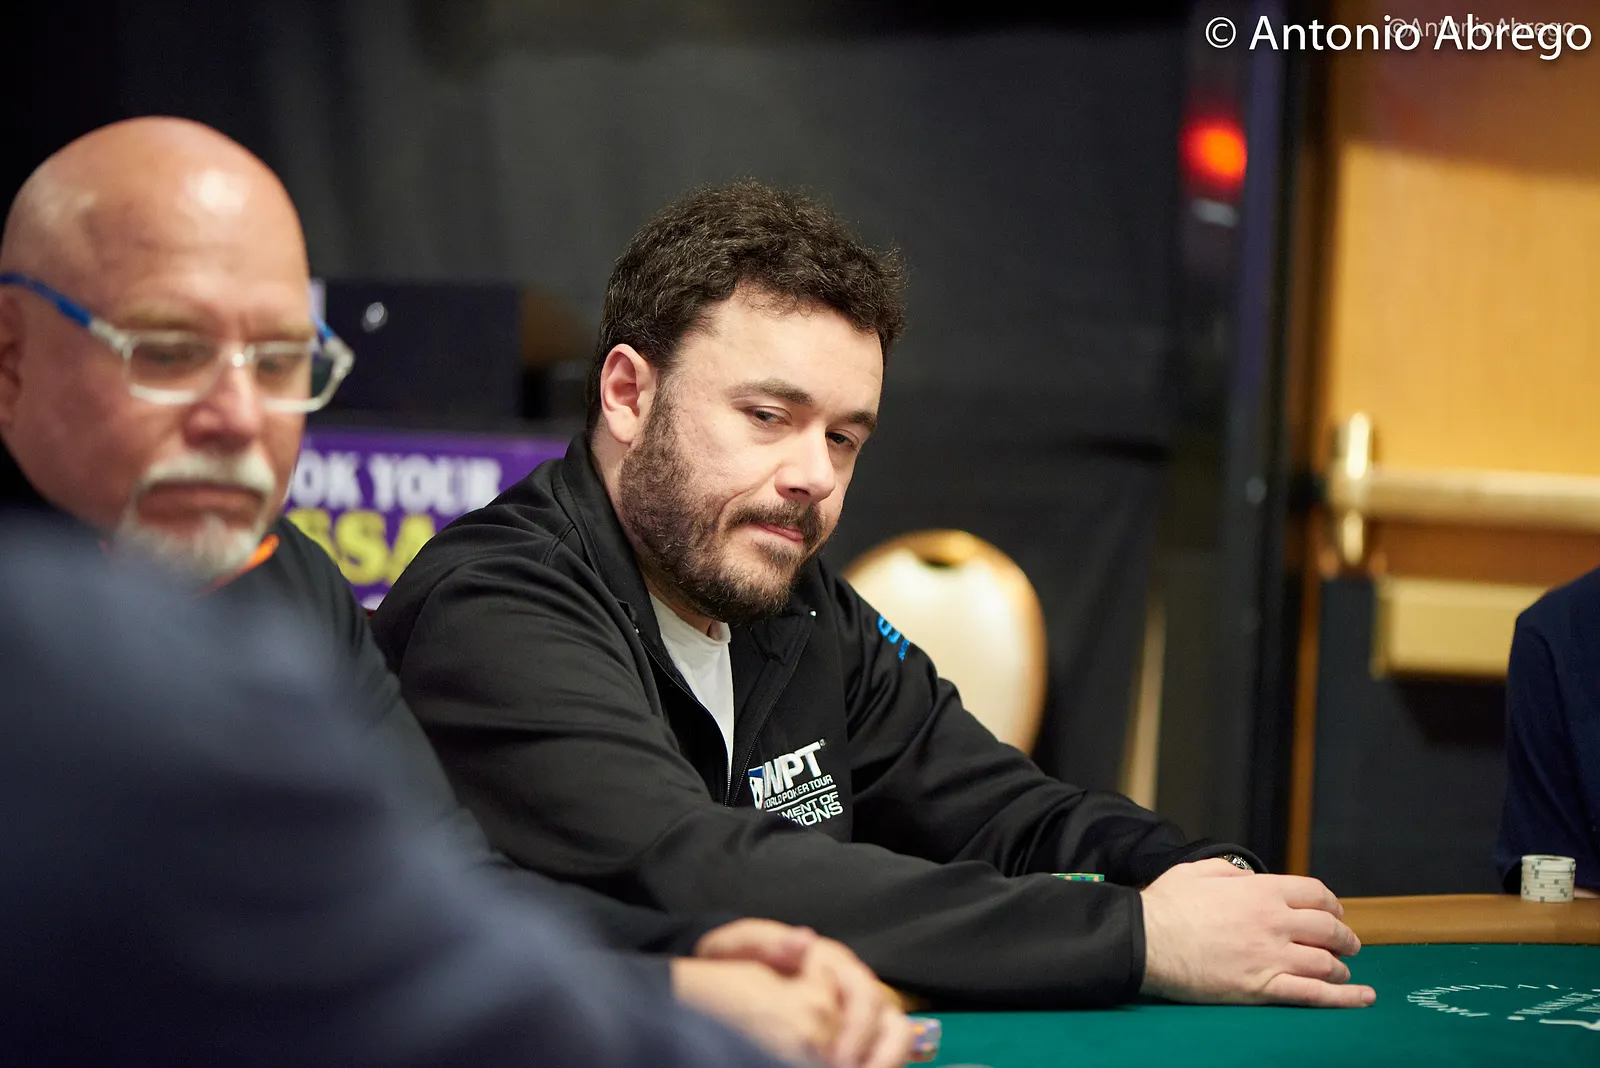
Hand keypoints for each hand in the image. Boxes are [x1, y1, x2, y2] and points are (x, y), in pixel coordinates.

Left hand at [693, 920, 911, 1067]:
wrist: (724, 969)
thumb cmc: (734, 958)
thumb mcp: (739, 944)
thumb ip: (767, 941)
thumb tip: (805, 939)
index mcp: (832, 961)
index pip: (865, 994)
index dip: (858, 1030)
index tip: (837, 1061)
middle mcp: (853, 985)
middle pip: (892, 1021)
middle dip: (881, 1057)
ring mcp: (857, 1010)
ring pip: (895, 1038)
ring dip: (886, 1062)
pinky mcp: (852, 1032)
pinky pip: (880, 1051)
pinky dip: (876, 1063)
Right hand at [1139, 858, 1375, 1007]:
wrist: (1147, 940)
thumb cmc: (1166, 905)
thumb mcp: (1198, 871)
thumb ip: (1231, 871)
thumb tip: (1249, 878)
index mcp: (1260, 891)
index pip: (1315, 895)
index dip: (1331, 905)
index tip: (1335, 913)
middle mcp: (1274, 922)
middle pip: (1328, 930)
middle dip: (1344, 937)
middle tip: (1349, 944)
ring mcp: (1271, 957)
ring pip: (1325, 964)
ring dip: (1341, 968)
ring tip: (1344, 973)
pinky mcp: (1262, 987)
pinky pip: (1313, 995)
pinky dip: (1343, 998)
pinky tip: (1362, 998)